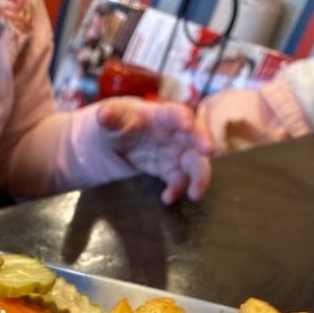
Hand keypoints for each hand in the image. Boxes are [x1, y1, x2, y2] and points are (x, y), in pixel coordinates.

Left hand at [96, 98, 212, 203]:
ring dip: (198, 176)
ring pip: (193, 162)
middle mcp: (172, 133)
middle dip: (203, 143)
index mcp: (158, 115)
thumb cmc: (111, 125)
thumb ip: (110, 119)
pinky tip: (167, 199)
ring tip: (195, 194)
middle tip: (209, 151)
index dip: (182, 118)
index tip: (188, 126)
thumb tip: (104, 115)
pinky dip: (177, 190)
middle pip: (193, 136)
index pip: (174, 113)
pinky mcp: (168, 170)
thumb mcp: (107, 121)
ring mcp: (172, 152)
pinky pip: (178, 180)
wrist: (105, 145)